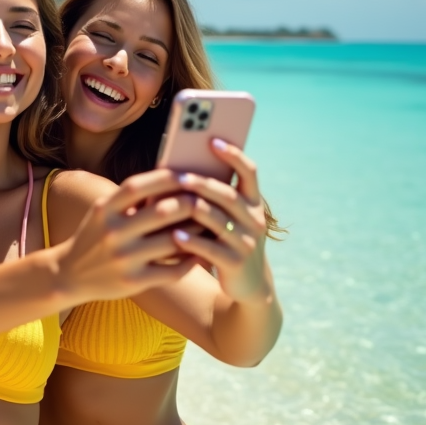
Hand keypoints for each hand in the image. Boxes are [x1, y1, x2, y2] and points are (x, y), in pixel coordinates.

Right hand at [61, 169, 198, 302]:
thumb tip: (170, 177)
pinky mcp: (133, 282)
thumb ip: (129, 198)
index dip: (166, 178)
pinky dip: (190, 260)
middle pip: (161, 212)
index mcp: (104, 209)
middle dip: (189, 203)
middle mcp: (112, 232)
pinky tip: (201, 252)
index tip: (188, 174)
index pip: (138, 186)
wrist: (69, 274)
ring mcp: (123, 258)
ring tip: (211, 224)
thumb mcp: (103, 211)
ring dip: (196, 232)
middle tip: (207, 199)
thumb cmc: (95, 236)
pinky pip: (172, 270)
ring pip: (172, 241)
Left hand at [172, 140, 270, 302]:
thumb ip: (210, 197)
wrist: (247, 284)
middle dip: (203, 184)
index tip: (213, 140)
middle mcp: (254, 220)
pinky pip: (211, 249)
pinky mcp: (236, 263)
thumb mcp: (226, 218)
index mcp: (253, 202)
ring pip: (219, 220)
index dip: (234, 155)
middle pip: (228, 195)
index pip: (249, 172)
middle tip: (180, 176)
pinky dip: (192, 241)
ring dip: (193, 209)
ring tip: (170, 202)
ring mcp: (247, 242)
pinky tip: (174, 235)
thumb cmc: (225, 240)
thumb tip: (174, 169)